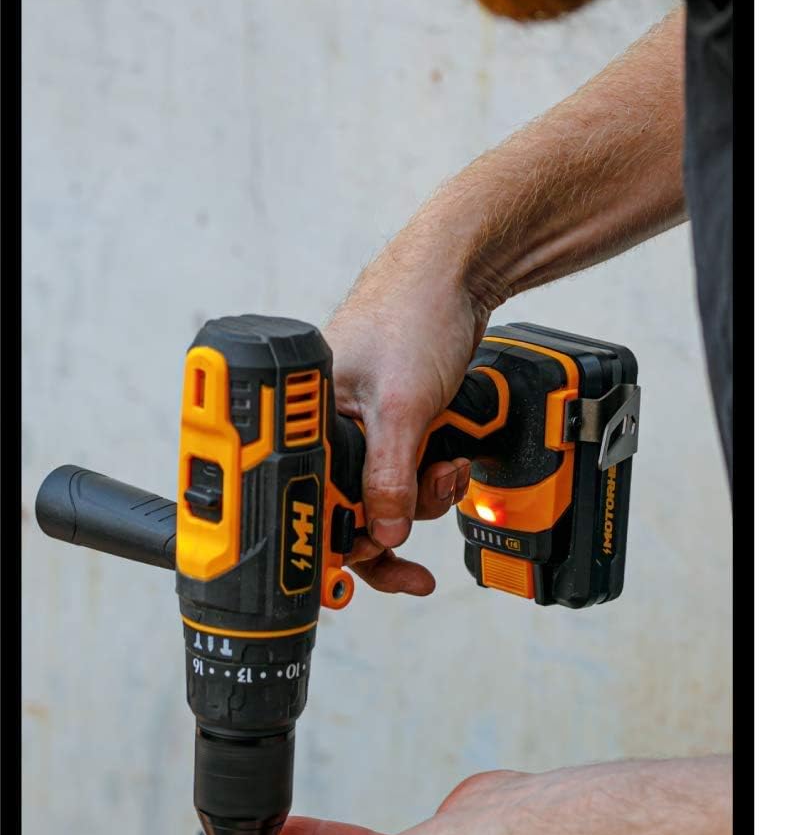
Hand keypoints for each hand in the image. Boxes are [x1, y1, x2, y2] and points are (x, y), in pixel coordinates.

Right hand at [324, 246, 492, 594]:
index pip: (303, 498)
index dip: (336, 535)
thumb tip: (380, 534)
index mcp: (303, 416)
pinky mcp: (398, 425)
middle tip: (417, 523)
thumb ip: (389, 476)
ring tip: (447, 471)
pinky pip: (409, 473)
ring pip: (386, 495)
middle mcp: (327, 425)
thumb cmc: (414, 313)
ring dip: (423, 496)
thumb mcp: (403, 407)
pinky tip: (453, 465)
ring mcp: (364, 427)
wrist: (460, 275)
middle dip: (392, 519)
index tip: (365, 559)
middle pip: (347, 506)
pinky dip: (432, 479)